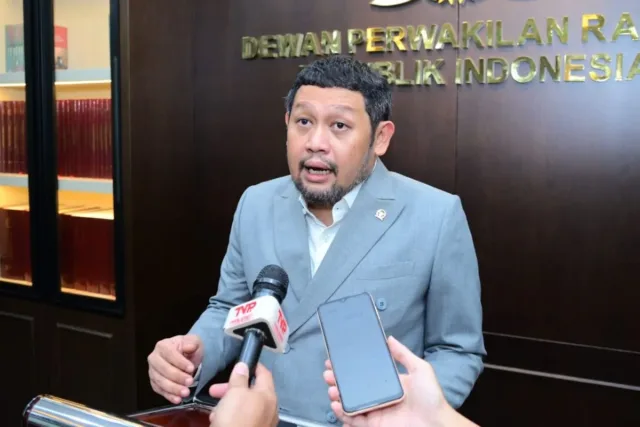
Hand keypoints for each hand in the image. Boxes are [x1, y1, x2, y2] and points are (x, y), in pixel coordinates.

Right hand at [147, 334, 202, 403]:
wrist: (187, 357)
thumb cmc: (189, 348)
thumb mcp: (194, 342)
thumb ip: (192, 343)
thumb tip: (189, 346)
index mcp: (162, 346)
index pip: (169, 354)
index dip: (180, 362)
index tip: (191, 368)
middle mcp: (154, 358)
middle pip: (163, 369)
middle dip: (177, 377)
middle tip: (190, 381)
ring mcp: (153, 371)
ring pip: (160, 381)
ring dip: (173, 388)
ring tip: (185, 392)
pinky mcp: (154, 383)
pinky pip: (160, 391)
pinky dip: (169, 396)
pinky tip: (178, 399)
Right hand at [208, 362, 277, 426]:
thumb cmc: (236, 420)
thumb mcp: (235, 393)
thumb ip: (240, 378)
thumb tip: (243, 366)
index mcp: (268, 396)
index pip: (264, 374)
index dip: (252, 366)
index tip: (242, 363)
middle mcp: (268, 409)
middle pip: (251, 391)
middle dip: (231, 389)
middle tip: (216, 390)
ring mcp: (262, 422)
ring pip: (244, 406)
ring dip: (227, 404)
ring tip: (215, 411)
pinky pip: (241, 420)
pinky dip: (230, 417)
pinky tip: (218, 421)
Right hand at [324, 336, 450, 426]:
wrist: (436, 423)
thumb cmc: (432, 398)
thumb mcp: (420, 369)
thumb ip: (404, 354)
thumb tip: (390, 338)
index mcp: (389, 384)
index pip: (365, 375)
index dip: (351, 369)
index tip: (338, 361)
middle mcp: (380, 398)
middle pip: (354, 389)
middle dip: (339, 381)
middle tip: (329, 374)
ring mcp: (376, 412)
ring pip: (350, 403)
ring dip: (338, 396)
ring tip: (331, 389)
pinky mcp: (374, 425)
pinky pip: (354, 420)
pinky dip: (342, 414)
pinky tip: (336, 405)